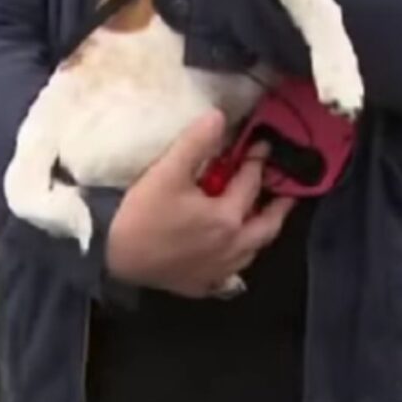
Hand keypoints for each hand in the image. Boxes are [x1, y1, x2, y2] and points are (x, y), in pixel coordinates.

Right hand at [105, 109, 295, 297]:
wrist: (112, 254)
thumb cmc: (142, 212)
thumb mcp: (168, 170)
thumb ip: (197, 142)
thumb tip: (220, 117)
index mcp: (227, 218)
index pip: (250, 184)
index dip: (257, 161)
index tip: (264, 145)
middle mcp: (230, 248)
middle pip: (266, 227)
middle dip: (279, 207)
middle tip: (288, 192)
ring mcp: (217, 270)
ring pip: (252, 251)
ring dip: (261, 232)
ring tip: (262, 217)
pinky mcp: (201, 285)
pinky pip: (231, 273)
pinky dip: (239, 257)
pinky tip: (233, 251)